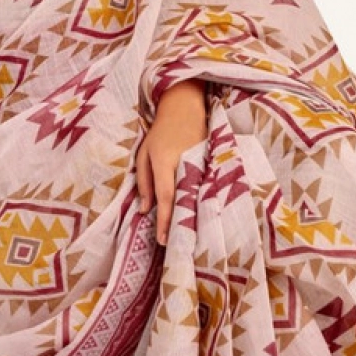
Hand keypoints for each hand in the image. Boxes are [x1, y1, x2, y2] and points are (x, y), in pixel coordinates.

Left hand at [136, 78, 207, 245]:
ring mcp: (201, 162)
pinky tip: (202, 216)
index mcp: (165, 161)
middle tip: (177, 247)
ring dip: (194, 216)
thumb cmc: (160, 131)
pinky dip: (203, 201)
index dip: (165, 219)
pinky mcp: (211, 162)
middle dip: (181, 224)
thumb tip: (145, 209)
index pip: (165, 196)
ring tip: (191, 239)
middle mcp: (184, 163)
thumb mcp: (144, 153)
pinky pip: (206, 186)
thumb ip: (144, 181)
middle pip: (184, 200)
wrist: (185, 107)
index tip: (163, 240)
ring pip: (197, 195)